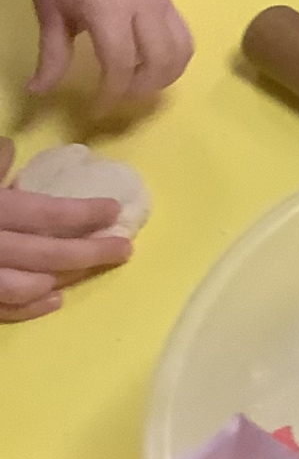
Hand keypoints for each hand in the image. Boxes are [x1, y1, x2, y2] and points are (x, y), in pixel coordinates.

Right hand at [0, 141, 134, 322]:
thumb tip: (9, 147)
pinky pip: (1, 310)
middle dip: (90, 251)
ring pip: (27, 285)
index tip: (114, 210)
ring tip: (95, 266)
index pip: (46, 213)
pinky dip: (28, 308)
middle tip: (125, 248)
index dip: (84, 213)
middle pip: (47, 253)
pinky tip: (56, 299)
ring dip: (66, 277)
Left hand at [29, 0, 193, 114]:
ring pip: (181, 49)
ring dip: (165, 75)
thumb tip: (40, 91)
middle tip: (118, 96)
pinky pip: (183, 34)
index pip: (121, 65)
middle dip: (141, 88)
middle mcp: (143, 8)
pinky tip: (152, 61)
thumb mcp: (49, 12)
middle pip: (160, 61)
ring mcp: (161, 2)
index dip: (111, 94)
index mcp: (109, 12)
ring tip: (140, 82)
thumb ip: (51, 55)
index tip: (96, 110)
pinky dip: (174, 56)